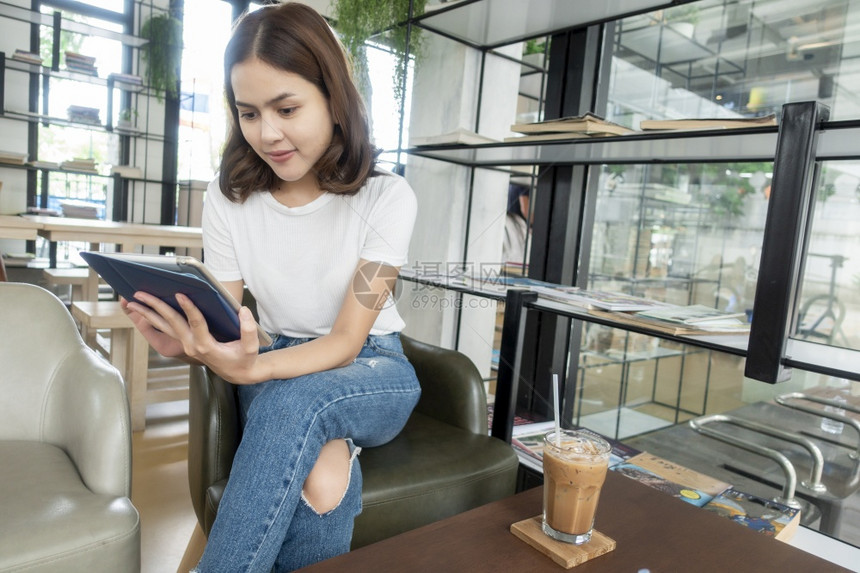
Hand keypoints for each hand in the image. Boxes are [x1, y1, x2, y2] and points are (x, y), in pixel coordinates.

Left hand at [126, 291, 264, 383]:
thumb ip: (249, 329)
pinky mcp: (185, 342)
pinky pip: (166, 329)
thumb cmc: (243, 359)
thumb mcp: (251, 347)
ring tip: (133, 301)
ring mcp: (186, 344)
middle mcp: (192, 345)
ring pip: (164, 326)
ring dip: (147, 314)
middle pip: (171, 323)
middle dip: (156, 307)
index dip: (189, 308)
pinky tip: (144, 310)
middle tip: (141, 294)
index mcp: (207, 346)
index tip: (180, 294)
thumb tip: (244, 311)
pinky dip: (153, 319)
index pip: (196, 324)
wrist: (236, 373)